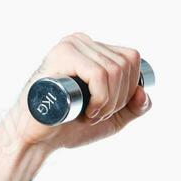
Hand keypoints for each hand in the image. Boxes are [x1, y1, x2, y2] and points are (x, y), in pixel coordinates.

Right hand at [0, 32, 151, 153]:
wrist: (37, 139)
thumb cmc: (68, 126)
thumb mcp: (112, 118)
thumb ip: (133, 108)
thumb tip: (144, 92)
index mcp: (93, 50)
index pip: (131, 58)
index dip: (128, 90)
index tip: (107, 110)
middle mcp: (82, 42)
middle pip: (125, 64)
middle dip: (119, 99)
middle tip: (96, 115)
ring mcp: (71, 45)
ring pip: (114, 70)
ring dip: (108, 102)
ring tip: (88, 115)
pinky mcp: (62, 55)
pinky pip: (99, 74)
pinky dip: (100, 99)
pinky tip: (86, 111)